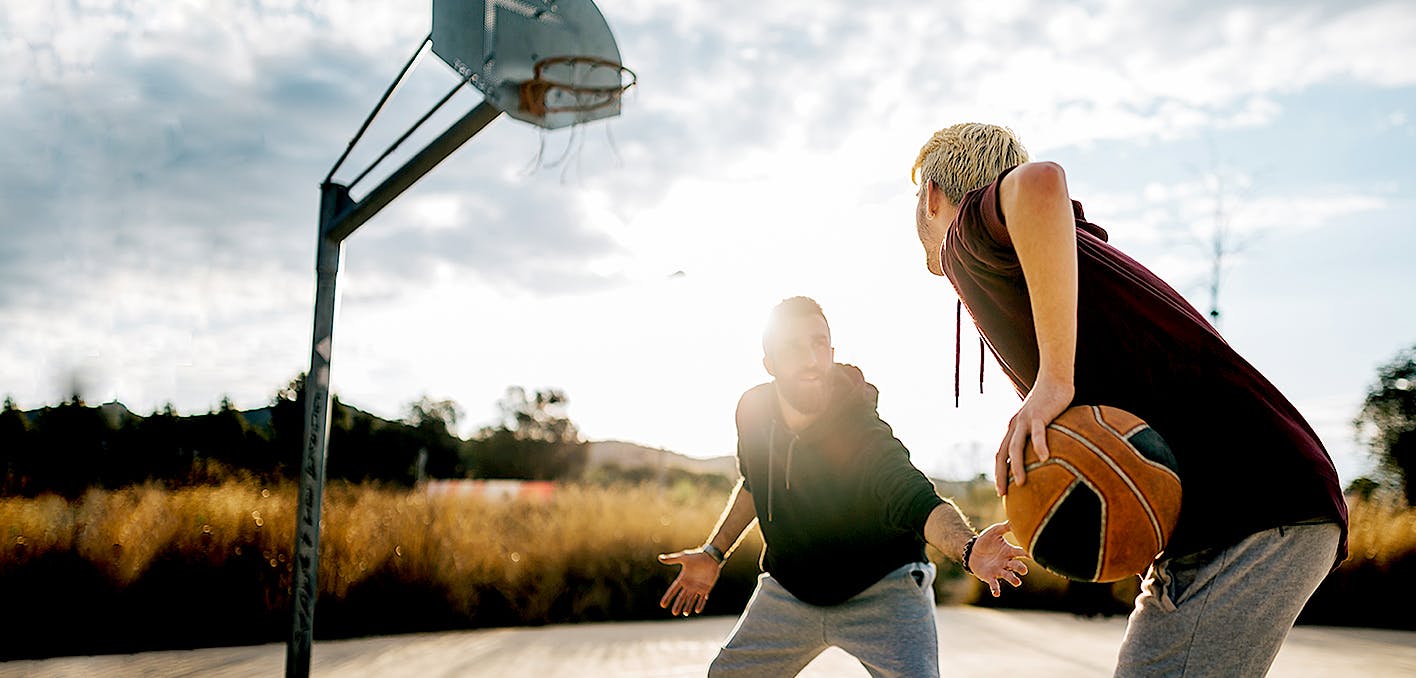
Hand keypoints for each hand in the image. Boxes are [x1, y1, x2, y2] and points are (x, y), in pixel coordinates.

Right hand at [657, 549, 721, 615]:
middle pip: (682, 597)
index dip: (668, 597)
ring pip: (691, 599)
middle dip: (678, 605)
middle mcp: (689, 584)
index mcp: (683, 578)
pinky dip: (700, 604)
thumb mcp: (684, 557)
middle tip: (674, 613)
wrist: (712, 556)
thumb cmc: (697, 556)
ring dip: (688, 606)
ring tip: (685, 613)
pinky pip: (702, 599)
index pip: (673, 590)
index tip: (662, 605)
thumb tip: (660, 558)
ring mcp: (698, 587)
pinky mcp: (706, 588)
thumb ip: (672, 559)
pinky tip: (697, 610)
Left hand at [968, 522, 1028, 597]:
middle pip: (1016, 566)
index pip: (1020, 553)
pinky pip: (994, 584)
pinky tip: (996, 593)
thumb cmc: (986, 540)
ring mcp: (999, 570)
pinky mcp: (990, 577)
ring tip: (1017, 582)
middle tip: (1023, 571)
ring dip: (1013, 579)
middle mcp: (1007, 562)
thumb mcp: (995, 531)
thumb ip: (1005, 527)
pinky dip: (996, 589)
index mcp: (1009, 551)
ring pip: (1008, 576)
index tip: (1032, 555)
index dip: (1026, 554)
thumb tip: (1015, 518)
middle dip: (1020, 569)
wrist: (971, 550)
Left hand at [996, 377, 1073, 495]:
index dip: (999, 472)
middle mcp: (1014, 426)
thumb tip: (1046, 456)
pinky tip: (1045, 458)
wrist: (1054, 378)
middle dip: (1001, 475)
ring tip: (1021, 484)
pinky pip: (1038, 432)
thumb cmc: (1050, 401)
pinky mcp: (1038, 415)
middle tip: (1002, 494)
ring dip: (1017, 467)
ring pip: (1016, 447)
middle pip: (1003, 454)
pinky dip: (1039, 445)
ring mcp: (1025, 420)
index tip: (1001, 490)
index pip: (1001, 454)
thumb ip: (1040, 436)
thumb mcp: (1041, 422)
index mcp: (1013, 429)